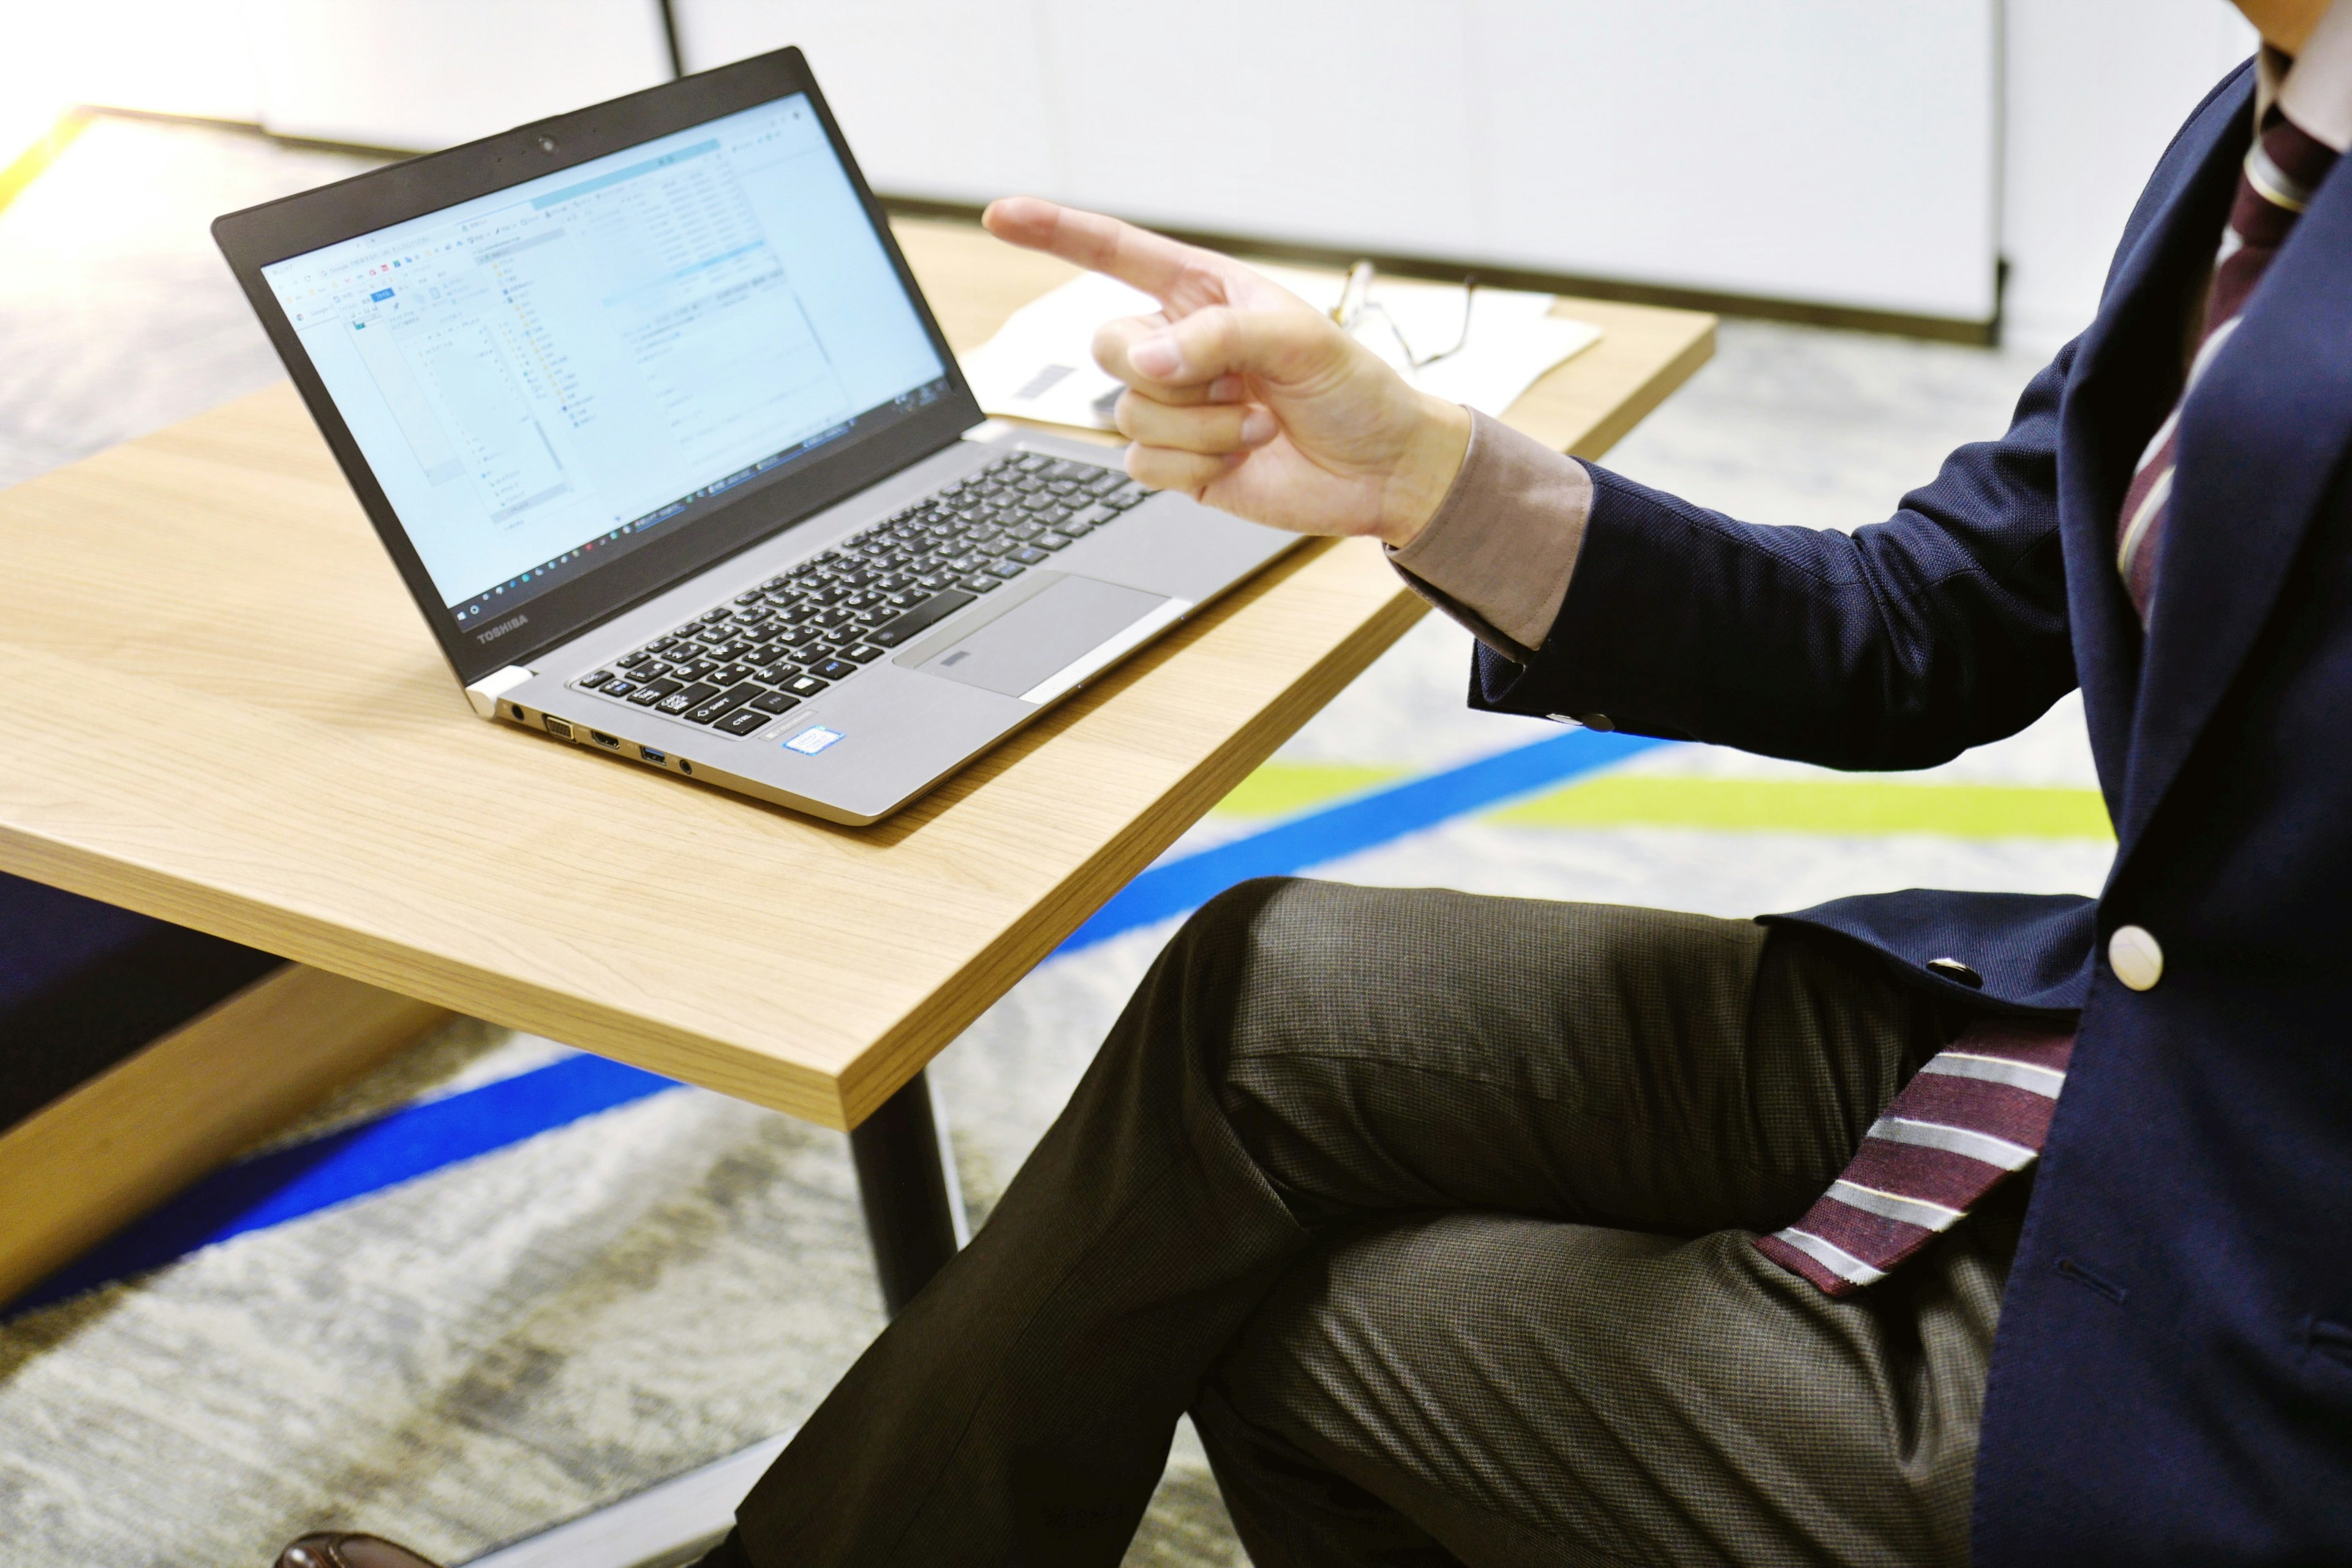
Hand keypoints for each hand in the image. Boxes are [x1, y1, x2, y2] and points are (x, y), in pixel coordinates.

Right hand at [980, 197, 1471, 549]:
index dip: (1056, 233)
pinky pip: (1141, 465)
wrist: (1379, 469)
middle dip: (1169, 374)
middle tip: (1235, 387)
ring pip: (1128, 413)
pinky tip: (1240, 461)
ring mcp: (1174, 407)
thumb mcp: (1296, 340)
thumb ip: (1214, 338)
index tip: (1001, 216)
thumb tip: (1143, 362)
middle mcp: (1179, 347)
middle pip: (1108, 346)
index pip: (1116, 255)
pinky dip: (1195, 468)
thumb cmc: (1352, 390)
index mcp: (1203, 295)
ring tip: (1257, 427)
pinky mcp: (1176, 464)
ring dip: (1201, 429)